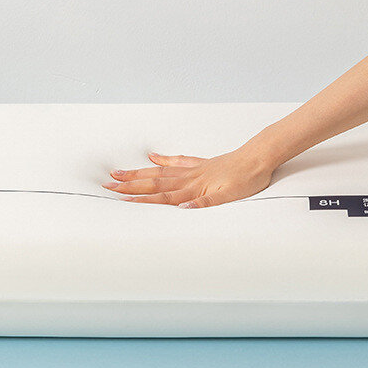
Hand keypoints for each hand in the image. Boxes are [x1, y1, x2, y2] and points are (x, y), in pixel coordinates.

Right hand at [102, 148, 274, 208]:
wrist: (260, 157)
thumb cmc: (247, 179)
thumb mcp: (230, 198)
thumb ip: (205, 205)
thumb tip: (182, 209)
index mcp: (194, 189)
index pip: (162, 196)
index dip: (140, 199)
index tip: (120, 200)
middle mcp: (190, 178)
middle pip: (154, 183)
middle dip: (130, 185)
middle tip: (107, 185)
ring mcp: (195, 169)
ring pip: (161, 172)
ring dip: (139, 173)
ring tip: (120, 171)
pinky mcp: (202, 164)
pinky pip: (178, 162)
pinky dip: (163, 161)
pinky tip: (153, 158)